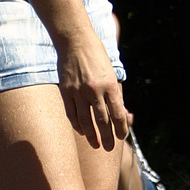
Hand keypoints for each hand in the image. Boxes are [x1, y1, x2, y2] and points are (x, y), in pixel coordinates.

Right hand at [56, 29, 129, 148]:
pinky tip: (82, 131)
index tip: (122, 136)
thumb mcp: (111, 73)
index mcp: (111, 84)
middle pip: (102, 120)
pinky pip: (71, 114)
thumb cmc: (97, 56)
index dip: (121, 128)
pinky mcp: (66, 91)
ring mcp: (79, 91)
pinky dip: (77, 125)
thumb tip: (123, 114)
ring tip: (96, 145)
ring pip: (86, 120)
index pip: (118, 113)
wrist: (75, 41)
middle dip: (107, 137)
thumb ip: (115, 94)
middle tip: (109, 148)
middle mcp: (95, 90)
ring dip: (91, 135)